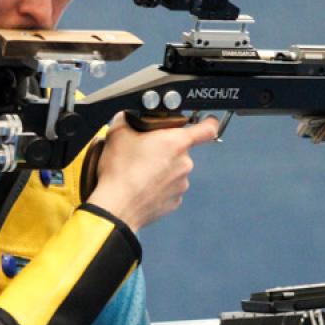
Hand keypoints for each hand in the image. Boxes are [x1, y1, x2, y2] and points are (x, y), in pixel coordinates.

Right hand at [86, 113, 217, 231]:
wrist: (116, 206)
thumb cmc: (120, 171)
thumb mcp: (118, 133)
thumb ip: (129, 119)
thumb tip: (129, 117)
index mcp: (176, 142)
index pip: (207, 128)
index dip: (208, 122)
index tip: (208, 120)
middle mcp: (184, 163)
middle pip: (181, 150)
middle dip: (166, 149)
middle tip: (145, 153)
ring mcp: (181, 184)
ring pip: (174, 170)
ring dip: (161, 169)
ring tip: (139, 173)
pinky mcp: (174, 202)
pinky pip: (169, 189)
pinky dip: (158, 187)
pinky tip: (142, 186)